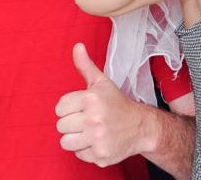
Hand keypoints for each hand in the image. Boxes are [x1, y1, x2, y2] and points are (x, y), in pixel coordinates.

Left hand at [56, 43, 148, 166]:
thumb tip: (77, 45)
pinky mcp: (100, 155)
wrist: (141, 125)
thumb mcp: (102, 82)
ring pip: (65, 143)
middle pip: (61, 126)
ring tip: (91, 131)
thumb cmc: (117, 103)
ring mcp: (97, 138)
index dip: (70, 108)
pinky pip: (78, 155)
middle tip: (89, 119)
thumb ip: (85, 65)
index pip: (59, 108)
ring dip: (77, 139)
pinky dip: (87, 151)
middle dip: (73, 123)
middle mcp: (94, 118)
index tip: (83, 107)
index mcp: (91, 98)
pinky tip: (99, 141)